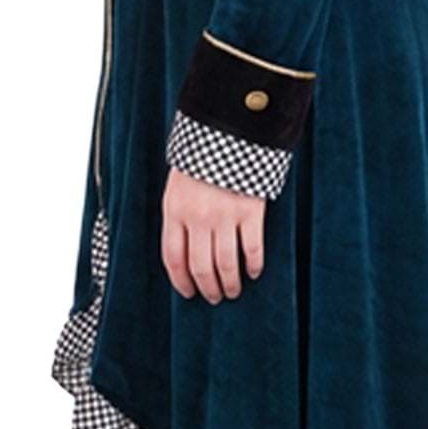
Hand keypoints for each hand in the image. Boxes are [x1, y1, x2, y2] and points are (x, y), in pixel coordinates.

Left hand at [162, 162, 265, 302]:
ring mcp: (224, 215)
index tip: (189, 293)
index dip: (181, 281)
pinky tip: (254, 272)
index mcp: (174, 211)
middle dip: (208, 288)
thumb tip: (183, 253)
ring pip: (226, 264)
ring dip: (230, 283)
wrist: (227, 131)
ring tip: (234, 291)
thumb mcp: (177, 186)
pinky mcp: (250, 211)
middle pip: (200, 267)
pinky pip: (252, 249)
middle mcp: (197, 217)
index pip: (173, 258)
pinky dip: (254, 265)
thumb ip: (178, 216)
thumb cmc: (200, 160)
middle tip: (215, 297)